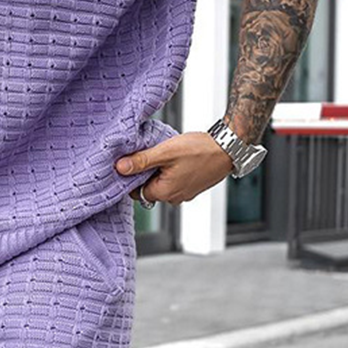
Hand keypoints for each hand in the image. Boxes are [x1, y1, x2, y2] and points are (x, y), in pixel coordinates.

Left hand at [114, 131, 235, 204]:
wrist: (228, 148)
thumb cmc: (200, 150)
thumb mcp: (165, 152)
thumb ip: (141, 161)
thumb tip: (119, 168)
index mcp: (164, 193)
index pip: (135, 191)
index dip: (132, 175)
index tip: (135, 160)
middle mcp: (174, 198)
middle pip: (148, 188)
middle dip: (147, 172)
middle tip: (152, 153)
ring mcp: (184, 194)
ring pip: (161, 183)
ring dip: (160, 171)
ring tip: (166, 154)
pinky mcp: (192, 187)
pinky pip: (174, 181)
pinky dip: (171, 171)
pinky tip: (177, 158)